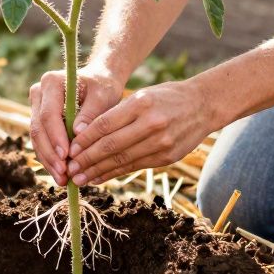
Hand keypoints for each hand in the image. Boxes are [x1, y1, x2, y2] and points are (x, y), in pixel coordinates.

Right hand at [29, 66, 123, 185]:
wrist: (98, 81)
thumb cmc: (102, 86)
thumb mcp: (102, 96)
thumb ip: (90, 113)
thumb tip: (78, 133)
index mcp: (51, 83)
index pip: (48, 114)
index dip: (55, 137)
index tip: (66, 156)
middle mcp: (38, 93)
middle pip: (38, 129)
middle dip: (50, 154)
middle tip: (63, 174)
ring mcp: (36, 107)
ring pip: (37, 139)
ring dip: (48, 161)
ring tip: (62, 179)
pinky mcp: (39, 120)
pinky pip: (41, 142)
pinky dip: (50, 159)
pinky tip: (61, 175)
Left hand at [65, 79, 212, 185]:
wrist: (203, 105)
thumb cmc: (167, 97)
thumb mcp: (142, 95)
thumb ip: (118, 113)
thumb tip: (84, 134)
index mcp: (141, 103)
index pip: (105, 124)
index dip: (84, 139)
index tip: (69, 149)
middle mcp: (151, 123)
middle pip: (110, 145)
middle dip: (86, 160)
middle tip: (69, 169)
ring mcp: (161, 143)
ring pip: (121, 160)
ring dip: (97, 171)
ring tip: (79, 178)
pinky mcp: (166, 157)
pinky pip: (134, 167)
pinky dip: (114, 174)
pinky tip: (99, 178)